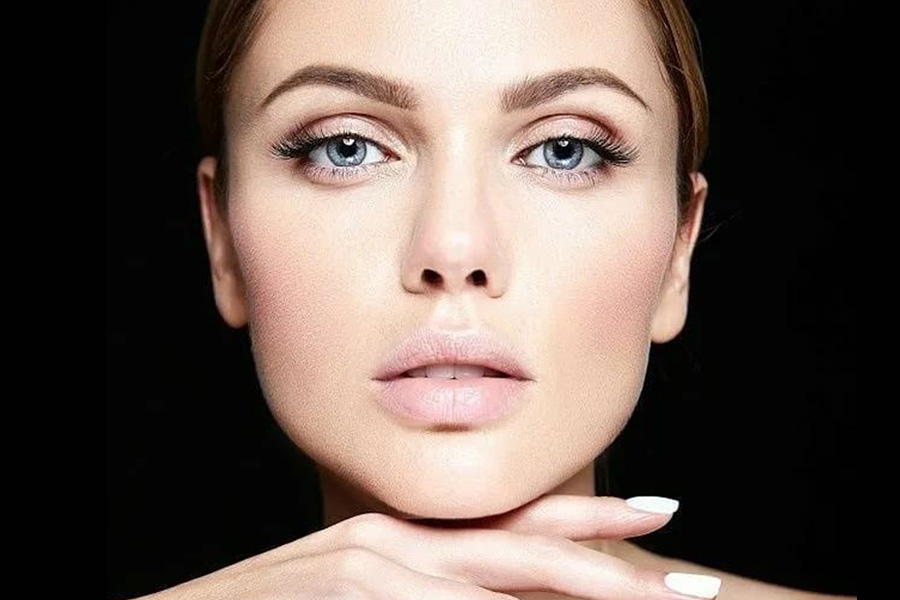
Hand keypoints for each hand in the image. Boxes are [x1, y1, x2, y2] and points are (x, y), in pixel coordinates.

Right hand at [133, 494, 720, 598]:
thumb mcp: (353, 583)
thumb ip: (423, 576)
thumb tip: (490, 588)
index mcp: (405, 538)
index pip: (515, 525)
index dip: (591, 523)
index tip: (657, 519)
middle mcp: (400, 547)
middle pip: (530, 553)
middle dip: (617, 569)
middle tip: (689, 577)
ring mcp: (380, 576)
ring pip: (506, 591)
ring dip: (583, 596)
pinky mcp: (363, 595)